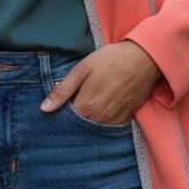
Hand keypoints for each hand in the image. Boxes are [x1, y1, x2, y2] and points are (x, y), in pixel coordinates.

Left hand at [39, 41, 164, 124]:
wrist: (144, 59)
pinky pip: (109, 128)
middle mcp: (100, 118)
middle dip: (73, 121)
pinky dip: (102, 123)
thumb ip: (62, 90)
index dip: (60, 115)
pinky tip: (100, 111)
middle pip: (80, 128)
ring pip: (94, 129)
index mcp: (86, 106)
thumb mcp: (82, 69)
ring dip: (87, 123)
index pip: (66, 121)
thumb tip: (44, 108)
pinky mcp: (126, 118)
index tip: (58, 108)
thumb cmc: (111, 60)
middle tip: (72, 106)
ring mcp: (114, 120)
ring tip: (87, 107)